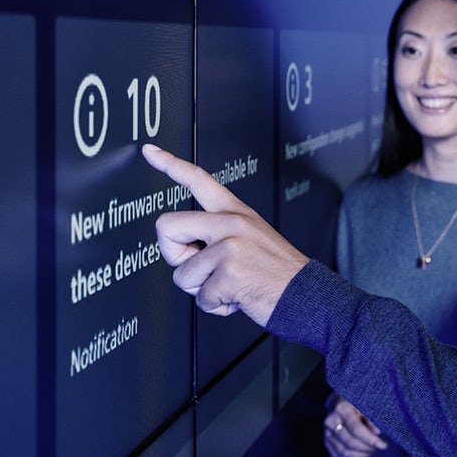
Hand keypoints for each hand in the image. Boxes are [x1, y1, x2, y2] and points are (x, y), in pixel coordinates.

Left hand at [142, 144, 307, 326]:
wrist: (307, 295)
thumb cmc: (277, 274)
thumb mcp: (251, 240)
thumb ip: (217, 236)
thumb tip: (184, 251)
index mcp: (236, 212)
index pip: (198, 180)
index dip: (169, 164)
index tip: (149, 150)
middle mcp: (232, 223)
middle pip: (167, 227)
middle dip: (174, 256)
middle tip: (198, 269)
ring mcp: (231, 246)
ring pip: (182, 273)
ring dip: (201, 289)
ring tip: (230, 286)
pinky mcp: (231, 272)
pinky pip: (201, 297)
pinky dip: (216, 306)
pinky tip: (237, 298)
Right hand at [322, 396, 387, 456]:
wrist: (341, 401)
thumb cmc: (359, 403)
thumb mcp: (367, 405)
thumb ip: (373, 418)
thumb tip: (377, 432)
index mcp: (341, 409)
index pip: (356, 429)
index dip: (371, 440)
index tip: (383, 445)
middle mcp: (330, 421)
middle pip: (350, 443)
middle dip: (367, 448)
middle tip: (379, 448)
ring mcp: (326, 433)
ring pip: (344, 452)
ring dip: (361, 456)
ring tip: (372, 451)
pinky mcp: (327, 443)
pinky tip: (362, 456)